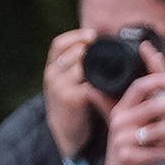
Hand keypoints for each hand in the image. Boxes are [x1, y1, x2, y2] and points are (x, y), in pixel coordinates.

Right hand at [41, 28, 98, 160]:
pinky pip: (88, 84)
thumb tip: (99, 42)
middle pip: (71, 53)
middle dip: (88, 48)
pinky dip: (101, 81)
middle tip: (106, 48)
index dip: (75, 36)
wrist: (66, 129)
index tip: (93, 35)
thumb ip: (77, 63)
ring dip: (96, 64)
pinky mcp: (71, 99)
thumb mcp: (67, 79)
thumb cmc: (72, 100)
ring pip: (80, 66)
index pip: (58, 44)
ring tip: (112, 64)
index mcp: (52, 67)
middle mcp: (52, 75)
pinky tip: (111, 81)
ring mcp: (60, 87)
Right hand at [99, 49, 164, 164]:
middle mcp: (120, 121)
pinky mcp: (128, 157)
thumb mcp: (134, 120)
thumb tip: (156, 55)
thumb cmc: (133, 143)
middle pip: (150, 107)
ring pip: (155, 131)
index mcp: (123, 108)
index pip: (137, 88)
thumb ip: (145, 95)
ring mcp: (122, 139)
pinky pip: (154, 153)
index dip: (154, 81)